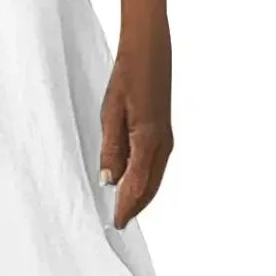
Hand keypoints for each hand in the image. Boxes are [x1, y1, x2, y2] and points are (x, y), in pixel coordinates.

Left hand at [99, 33, 173, 229]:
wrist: (149, 50)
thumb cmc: (128, 77)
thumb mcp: (111, 113)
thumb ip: (111, 150)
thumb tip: (110, 181)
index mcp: (149, 141)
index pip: (136, 186)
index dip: (125, 208)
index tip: (115, 224)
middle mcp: (163, 145)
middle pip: (150, 188)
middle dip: (134, 207)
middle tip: (118, 222)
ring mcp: (166, 139)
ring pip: (154, 178)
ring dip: (140, 195)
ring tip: (123, 209)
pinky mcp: (164, 132)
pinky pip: (155, 165)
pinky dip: (144, 179)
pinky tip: (132, 181)